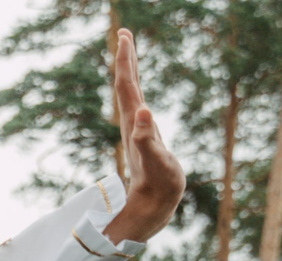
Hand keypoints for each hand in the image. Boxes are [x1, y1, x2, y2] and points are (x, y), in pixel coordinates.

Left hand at [102, 31, 186, 244]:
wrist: (152, 207)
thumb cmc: (157, 185)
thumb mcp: (155, 160)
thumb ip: (146, 138)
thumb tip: (143, 112)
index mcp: (134, 122)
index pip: (127, 85)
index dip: (125, 59)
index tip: (124, 34)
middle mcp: (133, 123)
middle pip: (127, 85)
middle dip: (126, 58)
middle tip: (124, 33)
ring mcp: (138, 131)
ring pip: (131, 96)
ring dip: (130, 73)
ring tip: (129, 54)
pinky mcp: (145, 139)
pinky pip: (140, 108)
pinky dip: (139, 93)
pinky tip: (140, 94)